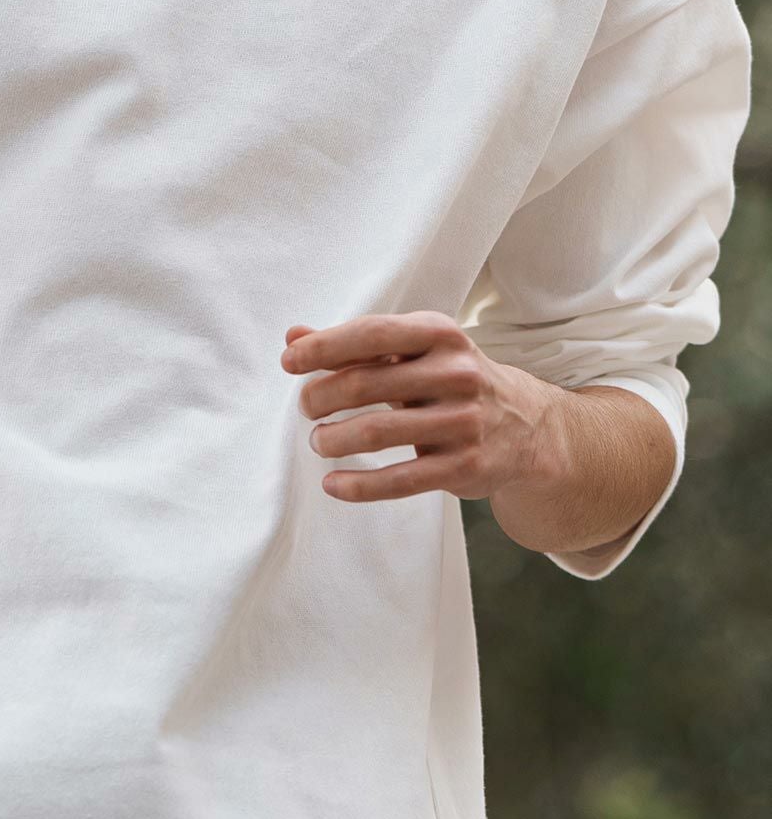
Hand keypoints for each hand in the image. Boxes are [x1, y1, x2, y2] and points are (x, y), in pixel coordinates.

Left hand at [281, 313, 553, 503]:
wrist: (528, 426)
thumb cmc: (450, 380)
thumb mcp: (413, 351)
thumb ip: (354, 345)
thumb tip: (293, 337)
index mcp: (440, 334)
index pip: (371, 334)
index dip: (323, 348)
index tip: (289, 362)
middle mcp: (456, 373)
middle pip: (366, 383)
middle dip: (321, 396)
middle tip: (306, 408)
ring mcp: (464, 422)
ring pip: (377, 432)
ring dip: (334, 439)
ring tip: (319, 441)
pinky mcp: (466, 466)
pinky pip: (400, 479)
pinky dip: (358, 485)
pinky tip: (333, 484)